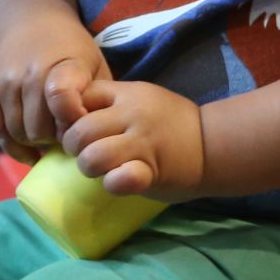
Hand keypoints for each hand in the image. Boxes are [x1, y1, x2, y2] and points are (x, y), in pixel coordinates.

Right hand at [0, 11, 106, 160]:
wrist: (29, 19)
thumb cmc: (71, 49)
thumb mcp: (94, 64)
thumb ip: (97, 99)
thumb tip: (93, 138)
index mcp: (63, 65)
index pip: (63, 101)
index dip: (74, 122)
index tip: (83, 126)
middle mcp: (29, 73)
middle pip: (40, 128)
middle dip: (57, 140)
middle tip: (68, 138)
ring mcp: (5, 83)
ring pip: (19, 133)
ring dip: (36, 143)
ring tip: (52, 139)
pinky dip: (15, 147)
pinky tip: (32, 154)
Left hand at [62, 78, 206, 199]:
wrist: (213, 144)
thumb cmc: (169, 123)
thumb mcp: (140, 98)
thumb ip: (107, 102)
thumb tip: (66, 116)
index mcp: (126, 94)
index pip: (79, 98)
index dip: (70, 117)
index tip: (80, 130)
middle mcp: (133, 115)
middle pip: (80, 132)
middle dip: (75, 148)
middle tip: (88, 154)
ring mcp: (143, 143)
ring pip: (93, 157)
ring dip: (90, 168)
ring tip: (103, 170)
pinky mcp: (152, 172)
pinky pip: (120, 179)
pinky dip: (114, 184)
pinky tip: (119, 182)